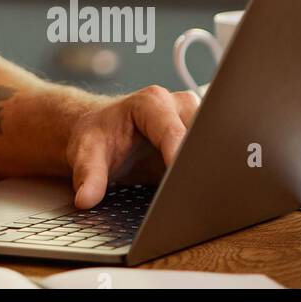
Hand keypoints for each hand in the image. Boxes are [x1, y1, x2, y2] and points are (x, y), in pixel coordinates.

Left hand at [65, 85, 200, 209]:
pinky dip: (211, 175)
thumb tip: (86, 199)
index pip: (173, 131)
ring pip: (215, 145)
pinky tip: (205, 194)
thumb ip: (88, 175)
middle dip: (201, 162)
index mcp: (151, 103)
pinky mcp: (201, 142)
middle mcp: (178, 106)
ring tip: (202, 195)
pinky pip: (213, 158)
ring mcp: (194, 123)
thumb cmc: (97, 138)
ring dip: (211, 169)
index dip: (179, 156)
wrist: (103, 134)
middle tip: (196, 192)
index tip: (180, 179)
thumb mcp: (85, 153)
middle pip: (202, 136)